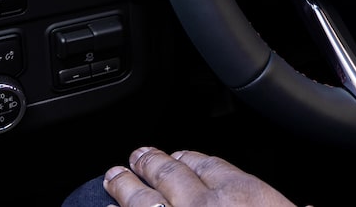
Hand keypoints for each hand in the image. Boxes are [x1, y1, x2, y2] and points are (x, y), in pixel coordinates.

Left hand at [103, 147, 294, 206]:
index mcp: (240, 193)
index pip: (209, 164)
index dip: (191, 157)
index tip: (180, 154)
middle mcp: (202, 204)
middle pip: (170, 174)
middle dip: (151, 163)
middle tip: (137, 156)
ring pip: (143, 198)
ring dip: (126, 185)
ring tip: (114, 176)